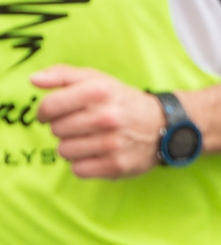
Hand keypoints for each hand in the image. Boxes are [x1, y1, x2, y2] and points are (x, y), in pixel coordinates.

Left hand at [33, 66, 165, 178]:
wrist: (162, 124)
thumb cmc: (120, 101)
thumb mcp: (97, 79)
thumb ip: (62, 75)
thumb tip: (33, 79)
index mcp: (99, 91)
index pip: (49, 106)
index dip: (45, 112)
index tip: (52, 113)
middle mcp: (107, 116)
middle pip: (56, 130)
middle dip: (64, 127)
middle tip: (81, 124)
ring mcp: (112, 143)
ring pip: (64, 151)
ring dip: (73, 146)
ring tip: (90, 139)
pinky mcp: (115, 165)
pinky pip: (77, 169)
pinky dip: (83, 163)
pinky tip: (96, 153)